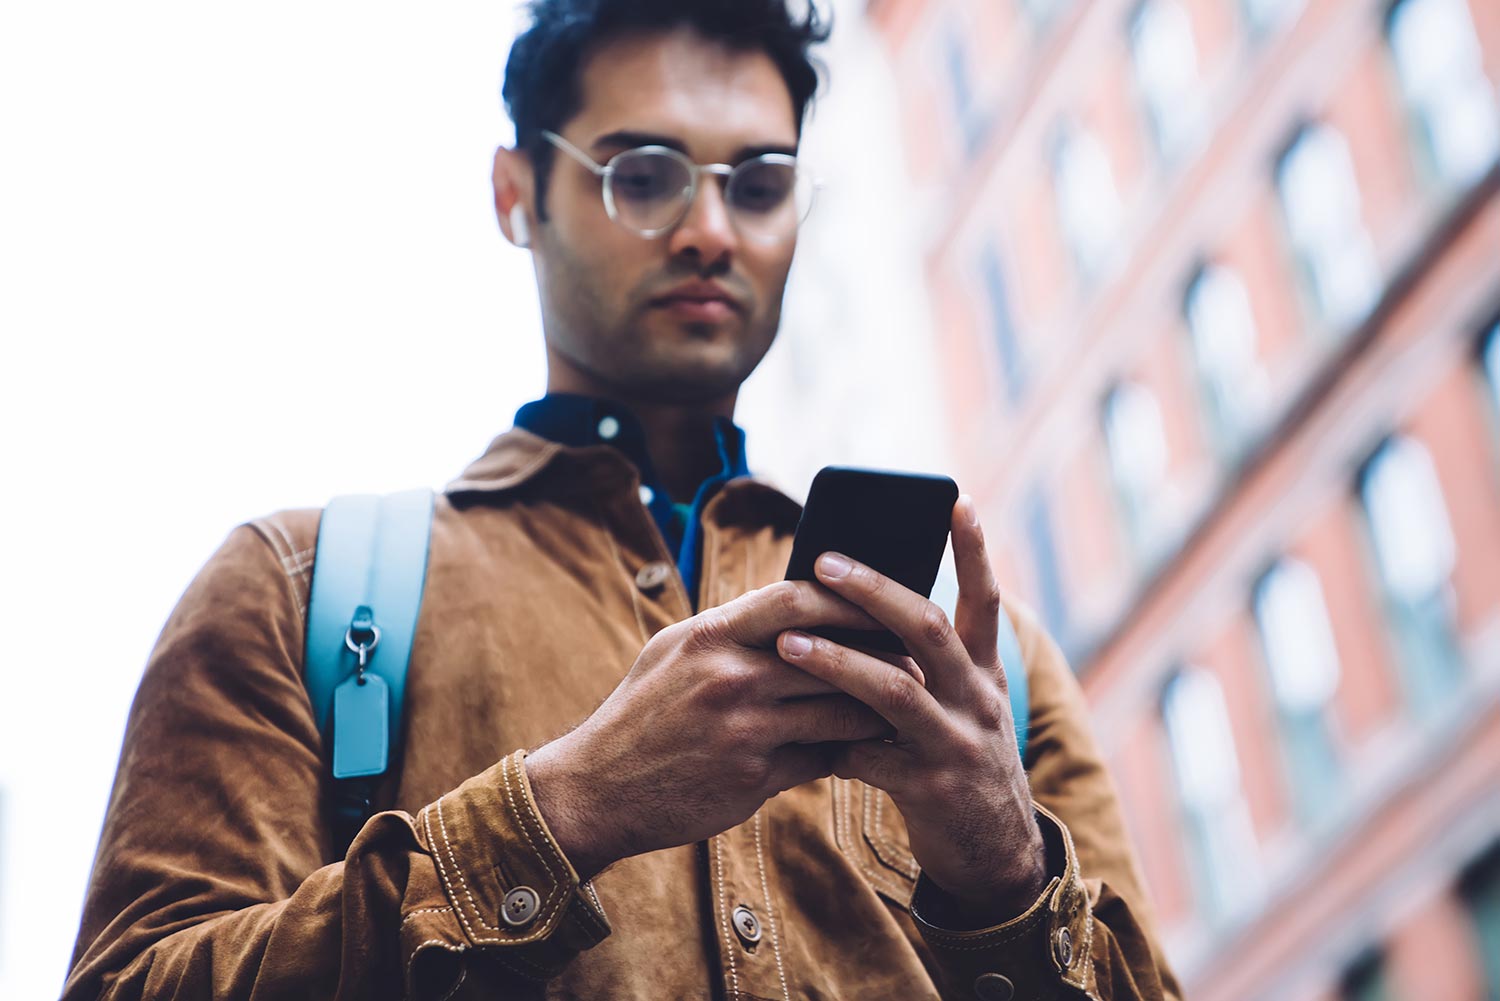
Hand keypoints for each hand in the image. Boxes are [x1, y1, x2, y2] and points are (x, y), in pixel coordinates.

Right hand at [525, 581, 911, 880]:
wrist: (596, 790)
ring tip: (904, 702)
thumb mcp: (673, 652)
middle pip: (829, 653)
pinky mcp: (753, 777)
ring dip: (876, 706)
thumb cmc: (641, 713)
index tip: (878, 598)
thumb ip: (732, 628)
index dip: (845, 596)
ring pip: (837, 709)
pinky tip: (869, 745)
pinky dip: (849, 750)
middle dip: (878, 651)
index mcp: (708, 635)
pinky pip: (821, 757)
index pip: (795, 598)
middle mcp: (727, 677)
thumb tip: (796, 603)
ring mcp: (742, 729)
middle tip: (914, 652)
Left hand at [775, 495, 1045, 923]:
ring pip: (896, 691)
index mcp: (983, 671)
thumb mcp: (959, 706)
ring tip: (788, 642)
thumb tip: (857, 606)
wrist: (995, 852)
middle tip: (824, 561)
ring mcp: (958, 743)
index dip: (974, 549)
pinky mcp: (931, 789)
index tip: (956, 498)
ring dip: (838, 661)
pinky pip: (870, 757)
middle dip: (874, 591)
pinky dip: (832, 743)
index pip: (984, 599)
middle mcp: (978, 699)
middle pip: (929, 629)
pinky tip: (799, 737)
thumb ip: (922, 664)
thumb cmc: (956, 758)